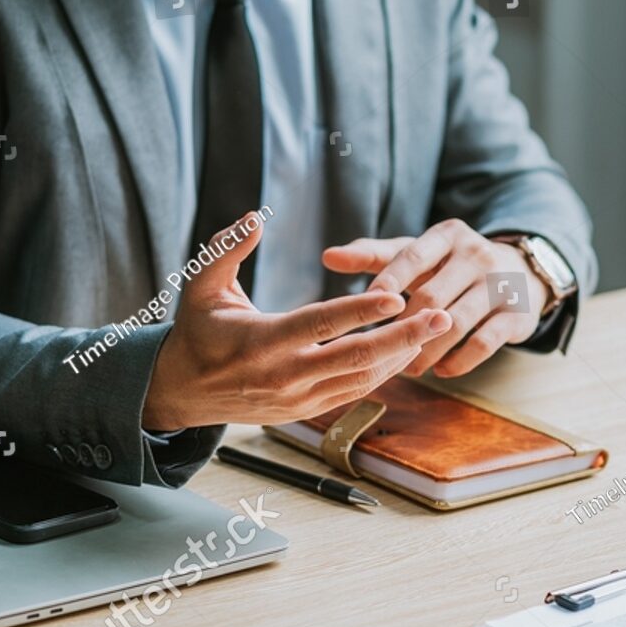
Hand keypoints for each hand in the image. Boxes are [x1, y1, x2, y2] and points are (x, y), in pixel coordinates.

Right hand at [143, 214, 451, 429]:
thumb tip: (256, 216)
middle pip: (356, 356)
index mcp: (262, 341)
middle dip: (404, 337)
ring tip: (435, 328)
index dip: (360, 311)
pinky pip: (355, 392)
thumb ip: (226, 249)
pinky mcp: (306, 410)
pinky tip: (406, 351)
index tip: (397, 295)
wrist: (184, 391)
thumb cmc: (197, 330)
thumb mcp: (200, 285)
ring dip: (402, 354)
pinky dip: (384, 372)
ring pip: (363, 378)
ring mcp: (299, 398)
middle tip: (441, 315)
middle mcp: (285, 375)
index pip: (321, 324)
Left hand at [321, 218, 547, 377]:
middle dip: (403, 327)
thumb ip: (374, 256)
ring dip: (427, 350)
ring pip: (456, 323)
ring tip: (407, 368)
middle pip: (432, 296)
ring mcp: (501, 285)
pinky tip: (441, 371)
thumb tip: (327, 256)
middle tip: (380, 351)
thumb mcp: (418, 254)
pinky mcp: (517, 315)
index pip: (412, 257)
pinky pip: (484, 344)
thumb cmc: (451, 266)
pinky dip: (459, 362)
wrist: (521, 273)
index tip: (364, 311)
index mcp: (447, 236)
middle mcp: (477, 255)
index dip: (386, 284)